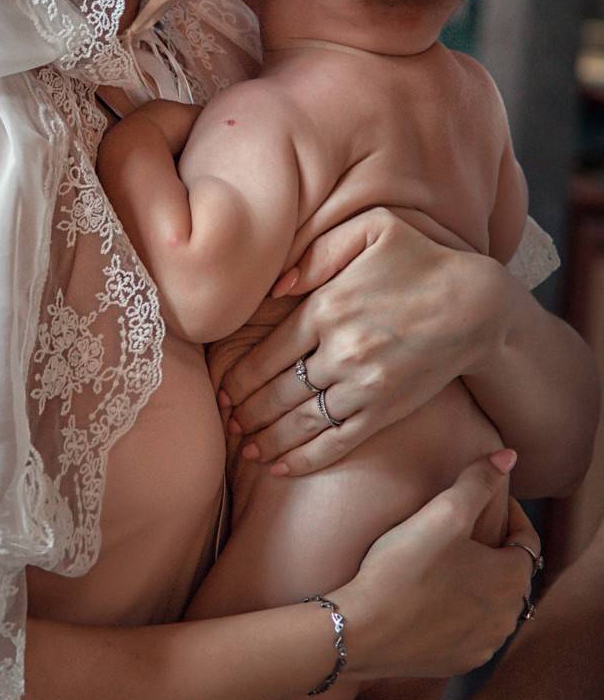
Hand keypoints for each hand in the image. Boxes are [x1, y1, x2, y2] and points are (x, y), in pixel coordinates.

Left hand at [219, 207, 508, 472]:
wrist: (478, 305)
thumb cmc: (421, 260)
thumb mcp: (370, 230)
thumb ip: (316, 252)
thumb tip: (274, 285)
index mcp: (327, 308)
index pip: (266, 353)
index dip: (237, 378)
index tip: (220, 391)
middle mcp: (341, 351)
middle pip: (277, 392)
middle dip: (246, 412)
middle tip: (225, 423)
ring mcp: (365, 385)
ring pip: (301, 421)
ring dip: (267, 439)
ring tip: (245, 449)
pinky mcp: (387, 409)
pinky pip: (338, 441)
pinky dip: (306, 458)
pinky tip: (281, 468)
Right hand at [333, 452, 538, 681]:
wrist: (362, 632)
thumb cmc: (403, 569)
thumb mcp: (443, 513)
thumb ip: (478, 482)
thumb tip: (509, 456)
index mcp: (512, 579)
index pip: (527, 539)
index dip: (510, 515)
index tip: (483, 502)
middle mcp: (507, 617)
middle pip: (511, 573)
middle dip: (494, 549)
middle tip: (463, 530)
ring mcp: (484, 645)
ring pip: (493, 604)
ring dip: (479, 583)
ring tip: (448, 563)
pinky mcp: (460, 661)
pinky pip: (471, 631)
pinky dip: (461, 614)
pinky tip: (435, 600)